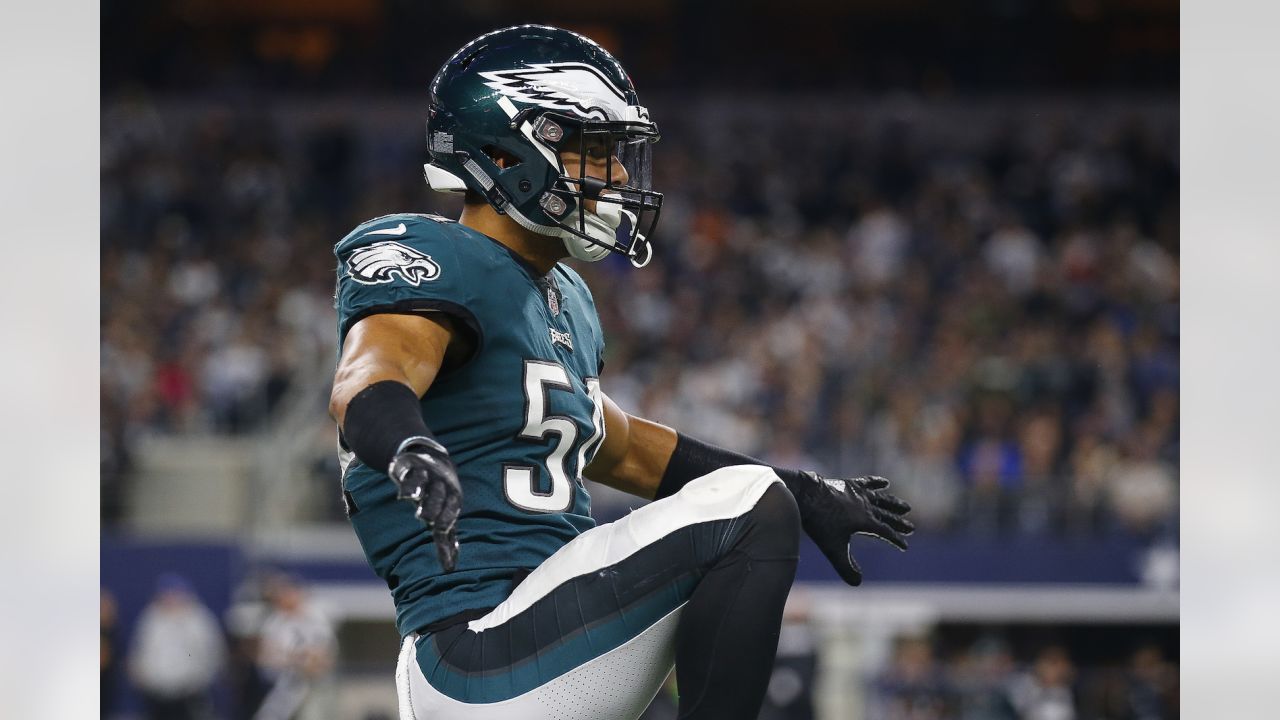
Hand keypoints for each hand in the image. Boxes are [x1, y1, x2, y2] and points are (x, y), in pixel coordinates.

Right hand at [388, 437, 462, 570]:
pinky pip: (404, 468)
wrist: (435, 460)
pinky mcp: (407, 465)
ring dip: (416, 488)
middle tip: (424, 518)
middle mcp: (439, 486)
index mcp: (450, 500)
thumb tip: (450, 568)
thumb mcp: (446, 515)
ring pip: (421, 481)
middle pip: (437, 497)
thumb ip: (447, 540)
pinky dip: (400, 474)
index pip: (450, 512)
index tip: (440, 531)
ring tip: (410, 496)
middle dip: (431, 507)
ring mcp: (424, 474)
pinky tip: (392, 476)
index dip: (446, 520)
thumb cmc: (441, 497)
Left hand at [785, 472, 912, 585]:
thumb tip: (858, 583)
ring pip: (882, 499)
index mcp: (866, 522)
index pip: (886, 532)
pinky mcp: (848, 484)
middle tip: (911, 528)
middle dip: (899, 523)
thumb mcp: (832, 549)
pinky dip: (876, 483)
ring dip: (894, 504)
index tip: (904, 546)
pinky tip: (885, 482)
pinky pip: (867, 482)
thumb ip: (845, 567)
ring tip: (906, 507)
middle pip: (887, 516)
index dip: (896, 540)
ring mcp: (858, 494)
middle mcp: (866, 506)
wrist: (806, 496)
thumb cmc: (819, 523)